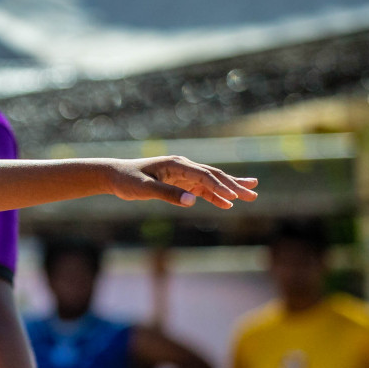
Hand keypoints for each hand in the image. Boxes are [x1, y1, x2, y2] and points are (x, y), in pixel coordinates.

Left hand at [107, 156, 257, 208]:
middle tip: (253, 194)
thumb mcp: (144, 189)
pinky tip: (227, 203)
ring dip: (230, 189)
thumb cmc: (127, 180)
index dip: (219, 186)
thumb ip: (168, 194)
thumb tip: (192, 202)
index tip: (234, 197)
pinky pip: (201, 189)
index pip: (204, 175)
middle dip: (234, 185)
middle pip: (213, 175)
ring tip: (251, 194)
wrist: (115, 175)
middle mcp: (183, 166)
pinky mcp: (179, 182)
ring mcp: (183, 174)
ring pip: (211, 181)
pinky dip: (215, 196)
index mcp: (177, 164)